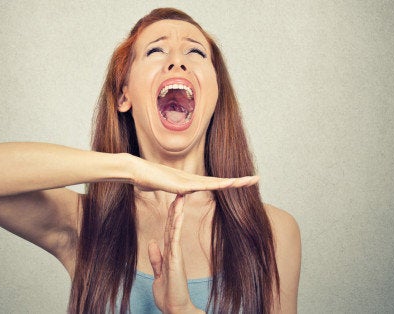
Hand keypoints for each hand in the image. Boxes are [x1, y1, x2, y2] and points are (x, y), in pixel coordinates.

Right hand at [130, 156, 258, 193]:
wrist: (135, 171)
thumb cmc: (145, 179)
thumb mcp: (162, 187)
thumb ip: (169, 189)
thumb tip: (171, 191)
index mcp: (190, 183)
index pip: (214, 184)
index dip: (229, 183)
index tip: (243, 182)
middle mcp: (192, 180)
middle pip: (220, 181)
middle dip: (239, 181)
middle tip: (257, 179)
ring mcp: (188, 181)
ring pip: (216, 182)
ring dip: (234, 182)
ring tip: (250, 181)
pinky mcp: (182, 184)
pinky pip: (203, 186)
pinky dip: (217, 184)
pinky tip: (228, 184)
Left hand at [148, 195, 204, 313]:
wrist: (175, 309)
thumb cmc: (169, 295)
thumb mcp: (158, 274)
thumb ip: (156, 258)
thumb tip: (152, 243)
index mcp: (169, 254)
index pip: (169, 230)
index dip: (170, 216)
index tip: (173, 202)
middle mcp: (174, 252)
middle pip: (173, 226)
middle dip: (175, 210)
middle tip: (179, 192)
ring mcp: (176, 255)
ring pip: (176, 229)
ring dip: (177, 213)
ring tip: (180, 198)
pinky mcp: (176, 260)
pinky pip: (175, 239)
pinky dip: (177, 226)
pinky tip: (178, 215)